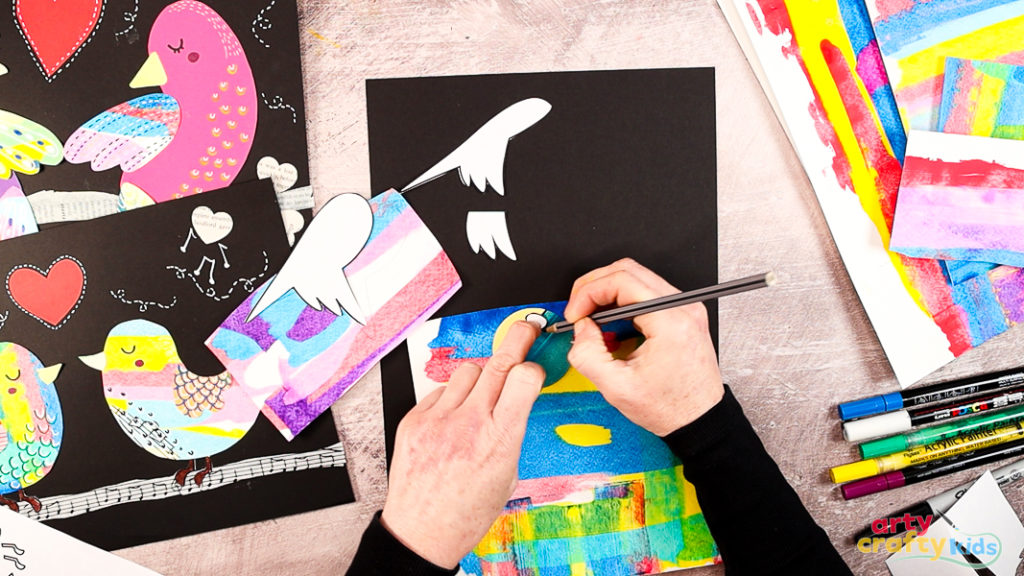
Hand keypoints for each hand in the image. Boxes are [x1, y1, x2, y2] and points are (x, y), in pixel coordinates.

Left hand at [381, 321, 544, 568]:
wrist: (422, 531)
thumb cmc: (467, 512)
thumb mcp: (508, 474)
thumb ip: (510, 432)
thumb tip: (515, 400)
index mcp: (499, 439)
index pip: (523, 378)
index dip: (533, 367)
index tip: (535, 366)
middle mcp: (469, 424)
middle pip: (498, 362)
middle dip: (517, 340)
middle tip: (526, 330)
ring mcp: (438, 420)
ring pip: (468, 371)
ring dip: (481, 377)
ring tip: (481, 396)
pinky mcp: (414, 421)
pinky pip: (439, 391)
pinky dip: (451, 398)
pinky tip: (452, 420)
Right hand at [564, 258, 723, 435]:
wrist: (700, 420)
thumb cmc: (670, 408)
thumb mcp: (617, 388)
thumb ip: (588, 355)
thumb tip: (581, 328)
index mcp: (670, 322)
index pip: (622, 281)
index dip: (589, 292)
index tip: (575, 314)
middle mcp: (683, 307)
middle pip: (628, 270)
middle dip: (594, 286)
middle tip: (577, 309)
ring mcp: (686, 307)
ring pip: (637, 277)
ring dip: (607, 292)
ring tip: (591, 317)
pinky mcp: (682, 313)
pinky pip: (647, 291)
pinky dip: (622, 300)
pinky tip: (610, 322)